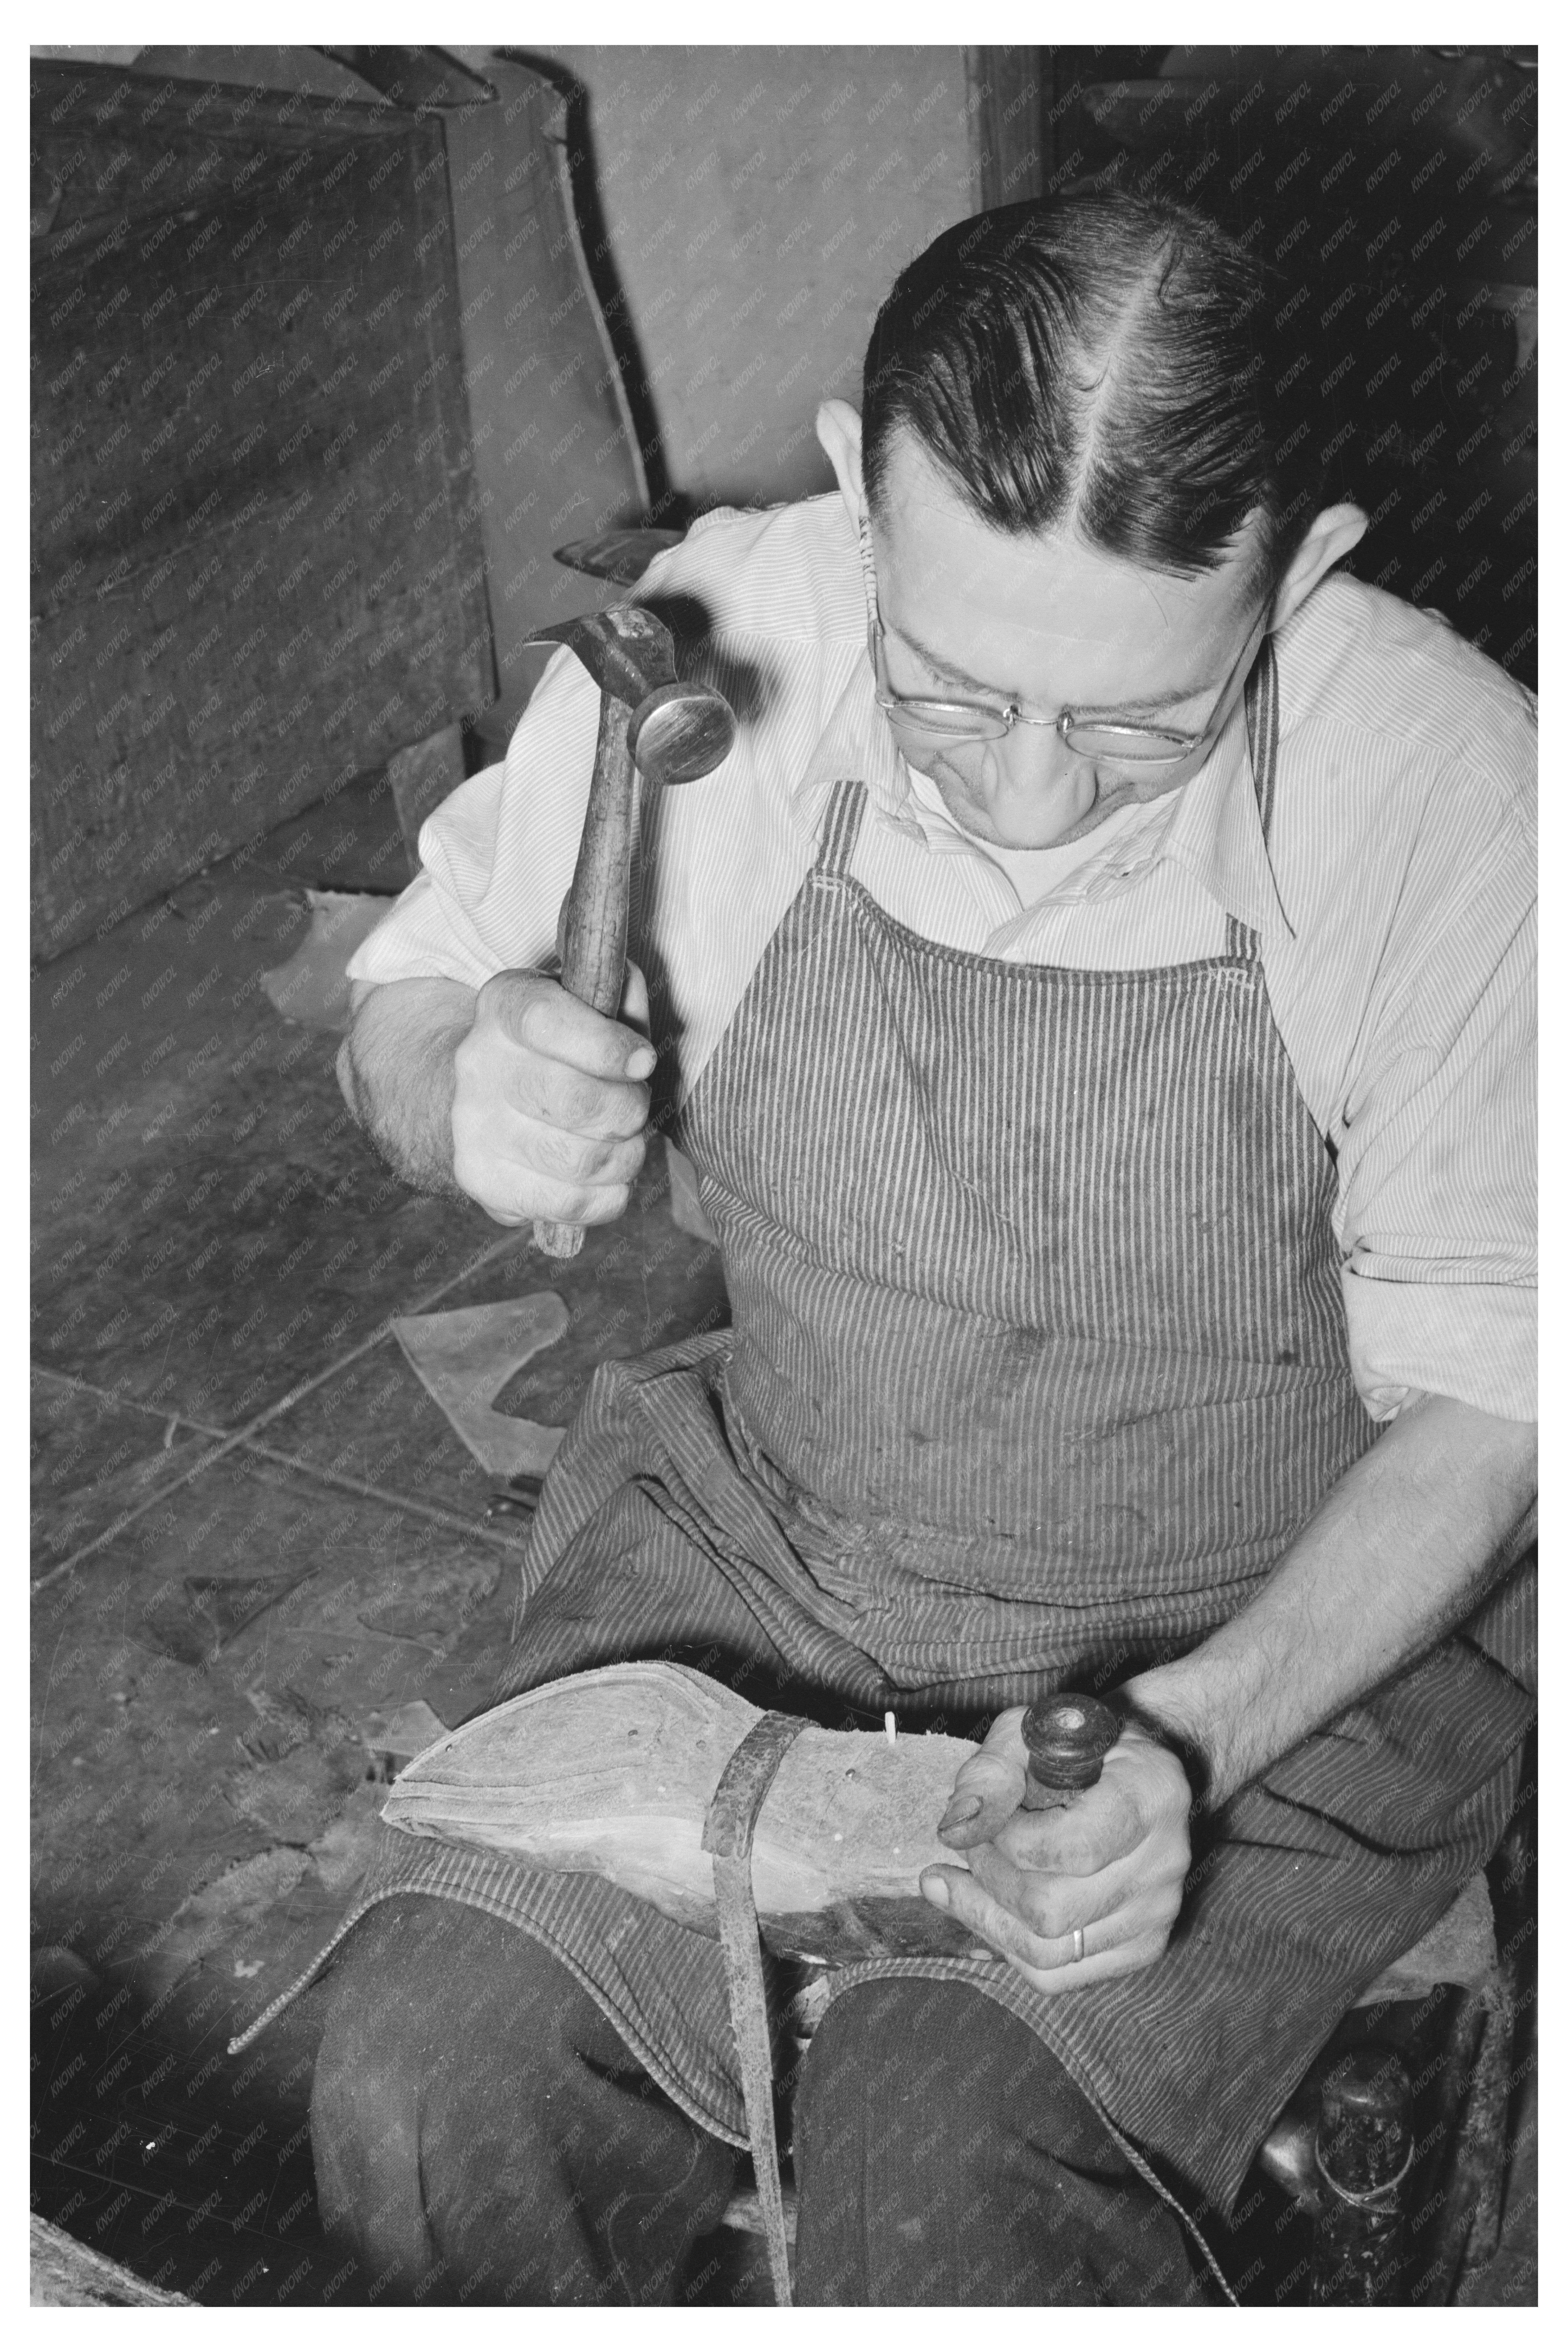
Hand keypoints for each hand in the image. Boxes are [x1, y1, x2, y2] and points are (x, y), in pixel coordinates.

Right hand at [450, 961, 652, 1227]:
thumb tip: (636, 1050)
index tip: (643, 1063)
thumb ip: (621, 1003)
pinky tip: (607, 1178)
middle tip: (635, 1109)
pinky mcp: (480, 1179)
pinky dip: (608, 1197)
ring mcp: (472, 1125)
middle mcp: (477, 1062)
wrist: (491, 1094)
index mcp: (504, 1005)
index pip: (545, 1020)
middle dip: (628, 1110)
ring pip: (578, 1159)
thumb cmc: (562, 1049)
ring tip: (623, 1143)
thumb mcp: (591, 1005)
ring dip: (625, 1157)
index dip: (605, 1046)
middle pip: (572, 1100)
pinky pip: (567, 1203)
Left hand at [919, 1707, 1190, 1990]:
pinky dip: (1006, 1946)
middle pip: (1052, 1911)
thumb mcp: (1027, 1732)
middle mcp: (1167, 1861)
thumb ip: (991, 1773)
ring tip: (955, 1882)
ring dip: (985, 1917)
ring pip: (1048, 1953)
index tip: (985, 1819)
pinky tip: (980, 1909)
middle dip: (990, 1880)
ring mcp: (1157, 1912)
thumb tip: (956, 1830)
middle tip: (970, 1848)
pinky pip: (1056, 1976)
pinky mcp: (1141, 1947)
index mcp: (1154, 1793)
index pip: (1074, 1849)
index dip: (1009, 1841)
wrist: (1129, 1769)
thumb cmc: (1072, 1744)